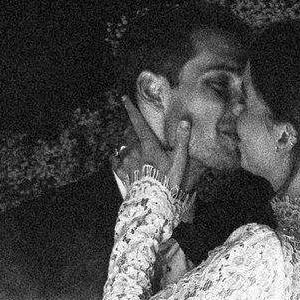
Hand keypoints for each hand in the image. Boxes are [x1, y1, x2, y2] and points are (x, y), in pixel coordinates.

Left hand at [122, 93, 199, 211]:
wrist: (153, 201)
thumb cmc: (168, 180)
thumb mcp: (179, 160)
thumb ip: (182, 139)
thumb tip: (185, 121)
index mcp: (148, 144)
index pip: (137, 122)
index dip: (131, 108)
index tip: (124, 97)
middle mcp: (134, 150)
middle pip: (129, 133)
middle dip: (132, 127)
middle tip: (137, 127)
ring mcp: (126, 161)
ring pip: (122, 145)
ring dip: (126, 142)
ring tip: (132, 144)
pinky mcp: (122, 172)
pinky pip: (115, 161)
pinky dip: (116, 157)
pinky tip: (117, 156)